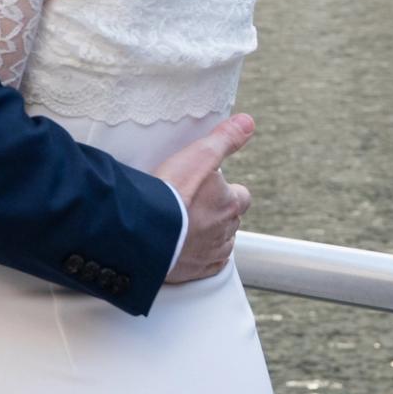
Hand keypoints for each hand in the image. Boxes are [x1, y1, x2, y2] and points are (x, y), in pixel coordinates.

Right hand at [155, 113, 255, 283]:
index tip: (208, 186)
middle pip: (229, 219)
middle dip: (215, 212)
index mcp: (230, 203)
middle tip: (190, 204)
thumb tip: (248, 122)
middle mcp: (226, 230)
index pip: (240, 196)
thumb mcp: (198, 155)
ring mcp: (211, 253)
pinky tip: (183, 248)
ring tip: (182, 225)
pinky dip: (198, 257)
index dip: (226, 190)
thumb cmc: (170, 192)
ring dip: (207, 234)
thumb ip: (224, 139)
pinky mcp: (196, 271)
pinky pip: (206, 265)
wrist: (144, 231)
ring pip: (219, 242)